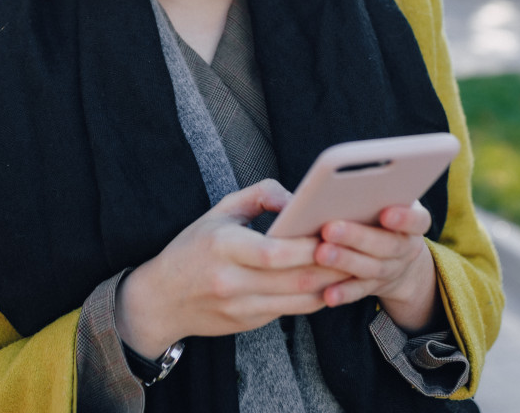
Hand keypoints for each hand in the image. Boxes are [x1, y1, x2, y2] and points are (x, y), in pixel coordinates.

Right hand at [115, 179, 349, 357]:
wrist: (160, 299)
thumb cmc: (192, 248)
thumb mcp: (219, 211)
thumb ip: (260, 195)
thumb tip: (296, 198)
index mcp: (223, 247)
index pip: (274, 252)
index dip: (309, 247)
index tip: (334, 234)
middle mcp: (232, 281)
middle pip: (295, 280)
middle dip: (331, 267)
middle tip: (359, 251)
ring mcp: (240, 307)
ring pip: (299, 302)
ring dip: (331, 287)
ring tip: (354, 269)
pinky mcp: (247, 324)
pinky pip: (291, 313)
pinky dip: (314, 300)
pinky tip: (331, 285)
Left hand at [312, 201, 441, 332]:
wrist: (401, 260)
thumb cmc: (384, 217)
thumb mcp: (390, 203)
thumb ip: (375, 196)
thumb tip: (343, 187)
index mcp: (414, 225)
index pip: (417, 221)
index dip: (404, 218)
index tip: (386, 213)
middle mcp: (406, 249)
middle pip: (387, 245)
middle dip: (357, 237)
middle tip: (329, 229)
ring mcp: (392, 270)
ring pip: (371, 268)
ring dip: (345, 261)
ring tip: (321, 253)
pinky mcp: (375, 287)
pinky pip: (359, 291)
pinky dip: (343, 292)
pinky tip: (328, 293)